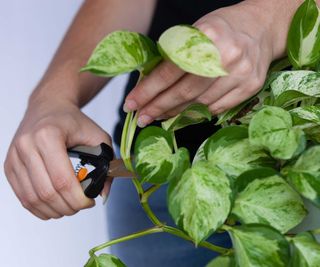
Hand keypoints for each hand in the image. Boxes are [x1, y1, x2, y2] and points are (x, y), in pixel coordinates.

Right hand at [4, 96, 111, 219]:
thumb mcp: (99, 137)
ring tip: (70, 206)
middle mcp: (27, 146)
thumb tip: (103, 195)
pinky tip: (55, 205)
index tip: (90, 202)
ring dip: (54, 210)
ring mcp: (14, 157)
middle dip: (68, 207)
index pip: (62, 180)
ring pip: (33, 199)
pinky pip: (23, 197)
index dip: (78, 199)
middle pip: (46, 193)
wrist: (49, 107)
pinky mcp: (9, 166)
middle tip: (81, 205)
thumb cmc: (74, 122)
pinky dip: (40, 208)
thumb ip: (106, 164)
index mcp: (49, 136)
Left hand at [124, 2, 277, 126]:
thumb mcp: (194, 31)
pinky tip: (183, 114)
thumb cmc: (222, 28)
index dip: (148, 90)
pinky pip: (217, 108)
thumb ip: (174, 57)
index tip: (132, 103)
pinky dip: (196, 113)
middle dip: (158, 107)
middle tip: (141, 117)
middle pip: (185, 92)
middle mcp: (227, 57)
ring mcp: (241, 74)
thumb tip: (149, 86)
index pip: (171, 71)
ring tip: (158, 116)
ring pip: (200, 104)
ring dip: (175, 113)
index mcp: (208, 36)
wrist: (260, 28)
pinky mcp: (250, 87)